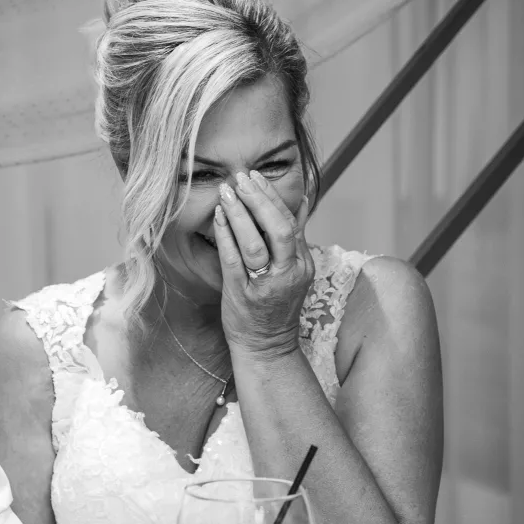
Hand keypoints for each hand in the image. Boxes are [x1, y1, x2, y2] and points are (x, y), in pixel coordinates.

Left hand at [213, 170, 313, 357]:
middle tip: (242, 178)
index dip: (273, 197)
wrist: (266, 346)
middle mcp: (288, 273)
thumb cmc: (276, 306)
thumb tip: (304, 202)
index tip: (256, 178)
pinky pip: (234, 260)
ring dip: (241, 214)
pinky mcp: (243, 294)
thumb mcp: (295, 270)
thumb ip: (297, 236)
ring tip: (228, 192)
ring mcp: (266, 285)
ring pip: (256, 243)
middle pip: (279, 229)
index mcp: (303, 264)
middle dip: (259, 200)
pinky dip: (226, 235)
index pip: (291, 222)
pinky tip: (219, 217)